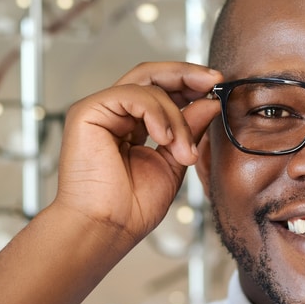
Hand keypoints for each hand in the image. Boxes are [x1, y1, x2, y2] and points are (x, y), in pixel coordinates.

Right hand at [53, 61, 222, 246]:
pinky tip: (165, 138)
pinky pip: (131, 95)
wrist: (107, 229)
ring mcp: (99, 111)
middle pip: (151, 75)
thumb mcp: (174, 162)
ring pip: (146, 85)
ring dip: (175, 114)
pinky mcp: (87, 112)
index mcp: (131, 125)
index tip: (217, 85)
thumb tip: (210, 102)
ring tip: (182, 149)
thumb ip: (189, 130)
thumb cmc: (132, 208)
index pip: (161, 91)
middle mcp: (113, 114)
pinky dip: (156, 113)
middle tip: (213, 80)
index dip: (188, 83)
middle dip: (186, 74)